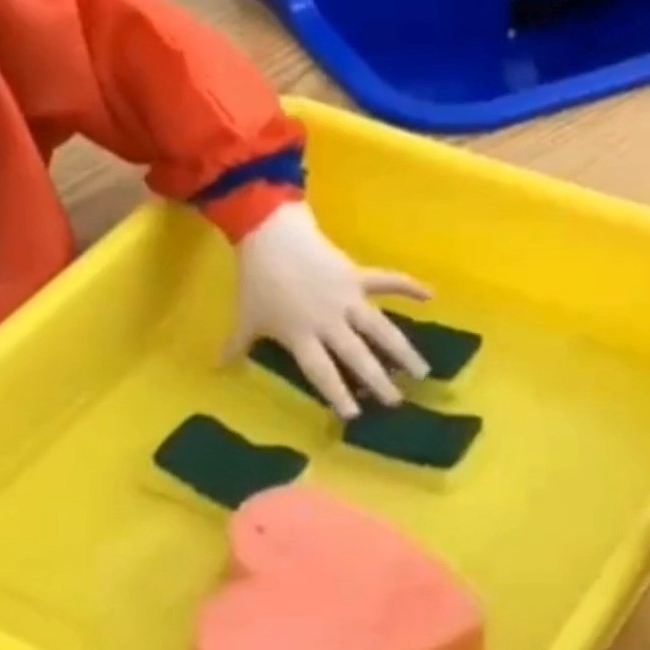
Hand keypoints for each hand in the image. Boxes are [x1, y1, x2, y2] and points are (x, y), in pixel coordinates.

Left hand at [226, 202, 432, 417]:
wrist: (270, 234)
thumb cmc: (257, 281)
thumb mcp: (245, 317)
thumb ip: (236, 345)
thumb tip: (218, 367)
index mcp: (302, 336)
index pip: (322, 372)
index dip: (337, 394)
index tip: (354, 415)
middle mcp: (329, 322)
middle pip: (357, 356)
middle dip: (378, 381)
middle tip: (396, 402)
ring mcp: (347, 298)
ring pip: (380, 328)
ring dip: (401, 350)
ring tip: (421, 371)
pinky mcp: (357, 275)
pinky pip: (387, 281)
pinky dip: (409, 286)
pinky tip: (431, 295)